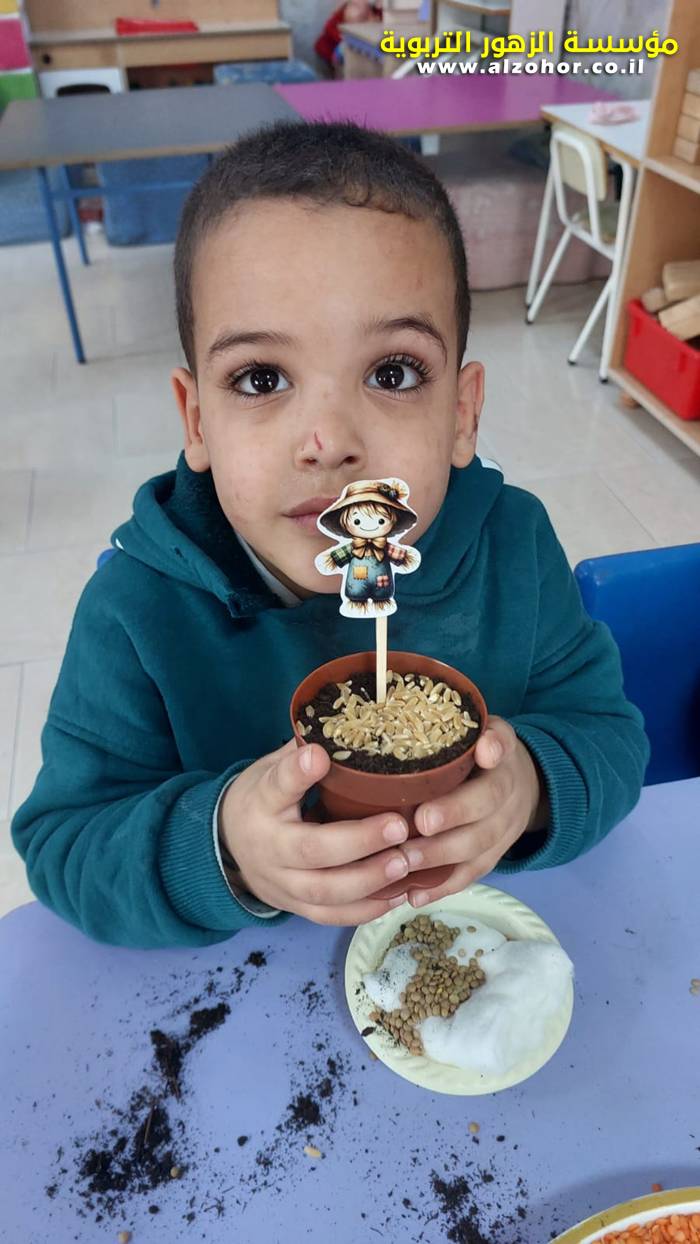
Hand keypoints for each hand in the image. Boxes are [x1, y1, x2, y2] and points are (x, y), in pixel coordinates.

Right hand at [219, 740, 411, 924]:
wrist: (227, 845)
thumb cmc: (262, 798)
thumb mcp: (270, 768)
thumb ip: (303, 752)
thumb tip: (349, 723)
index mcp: (261, 802)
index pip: (277, 785)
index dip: (297, 772)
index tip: (319, 756)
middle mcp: (268, 846)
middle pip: (311, 850)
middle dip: (358, 842)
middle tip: (399, 827)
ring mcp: (281, 882)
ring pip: (325, 892)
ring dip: (369, 881)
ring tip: (405, 863)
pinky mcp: (295, 906)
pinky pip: (332, 916)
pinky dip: (366, 910)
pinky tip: (398, 894)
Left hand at [406, 717, 547, 907]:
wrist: (524, 784)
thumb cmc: (482, 750)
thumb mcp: (484, 727)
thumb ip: (470, 727)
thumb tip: (464, 738)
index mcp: (505, 759)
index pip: (502, 755)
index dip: (493, 752)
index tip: (481, 755)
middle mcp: (508, 797)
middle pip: (487, 811)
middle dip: (455, 817)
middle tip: (419, 823)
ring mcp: (502, 831)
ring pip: (477, 849)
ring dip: (441, 858)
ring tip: (405, 862)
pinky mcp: (491, 858)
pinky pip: (469, 875)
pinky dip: (442, 887)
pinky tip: (414, 895)